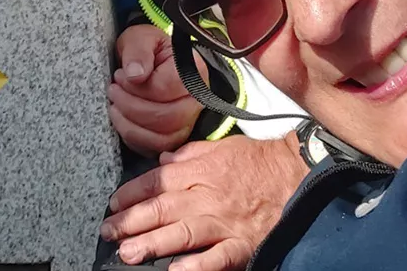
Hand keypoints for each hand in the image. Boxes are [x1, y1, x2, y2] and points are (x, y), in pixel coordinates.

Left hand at [101, 133, 308, 270]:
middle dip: (131, 222)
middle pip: (161, 208)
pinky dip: (197, 265)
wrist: (298, 173)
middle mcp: (206, 196)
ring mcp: (223, 222)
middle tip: (108, 232)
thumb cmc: (258, 160)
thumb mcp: (220, 147)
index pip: (156, 182)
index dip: (131, 193)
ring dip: (152, 244)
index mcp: (199, 170)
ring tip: (128, 253)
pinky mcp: (242, 244)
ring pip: (181, 233)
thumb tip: (161, 162)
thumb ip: (188, 155)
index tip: (112, 204)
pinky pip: (217, 257)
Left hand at [109, 24, 204, 155]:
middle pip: (166, 118)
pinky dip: (132, 138)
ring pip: (161, 139)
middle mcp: (196, 100)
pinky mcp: (175, 138)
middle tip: (113, 91)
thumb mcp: (138, 38)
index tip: (120, 76)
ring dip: (129, 125)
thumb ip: (138, 51)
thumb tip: (135, 75)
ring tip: (114, 105)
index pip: (165, 89)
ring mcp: (188, 122)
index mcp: (194, 70)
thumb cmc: (145, 49)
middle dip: (130, 107)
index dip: (136, 87)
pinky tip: (121, 119)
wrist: (147, 62)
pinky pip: (154, 149)